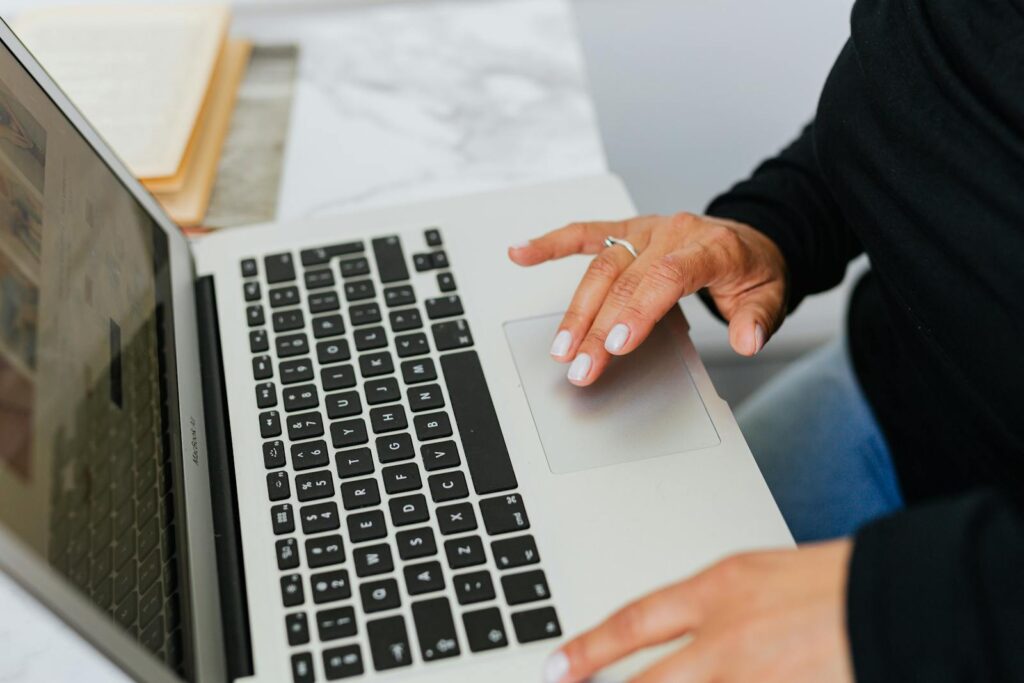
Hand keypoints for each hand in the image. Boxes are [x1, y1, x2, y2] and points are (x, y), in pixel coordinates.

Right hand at [508, 213, 787, 385]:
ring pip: (601, 265)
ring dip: (577, 308)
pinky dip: (551, 243)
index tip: (617, 344)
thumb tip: (747, 341)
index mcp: (711, 247)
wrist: (750, 238)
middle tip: (581, 366)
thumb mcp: (770, 296)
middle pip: (626, 278)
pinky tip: (521, 254)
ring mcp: (647, 229)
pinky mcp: (627, 229)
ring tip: (561, 347)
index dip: (639, 309)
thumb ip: (758, 320)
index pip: (668, 276)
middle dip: (599, 326)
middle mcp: (674, 233)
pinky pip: (585, 232)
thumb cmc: (752, 270)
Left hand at [544, 540, 854, 682]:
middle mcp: (728, 641)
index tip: (556, 667)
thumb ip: (716, 608)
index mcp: (720, 592)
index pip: (633, 622)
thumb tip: (685, 634)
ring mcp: (756, 680)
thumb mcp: (763, 575)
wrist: (905, 599)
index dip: (588, 650)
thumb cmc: (841, 582)